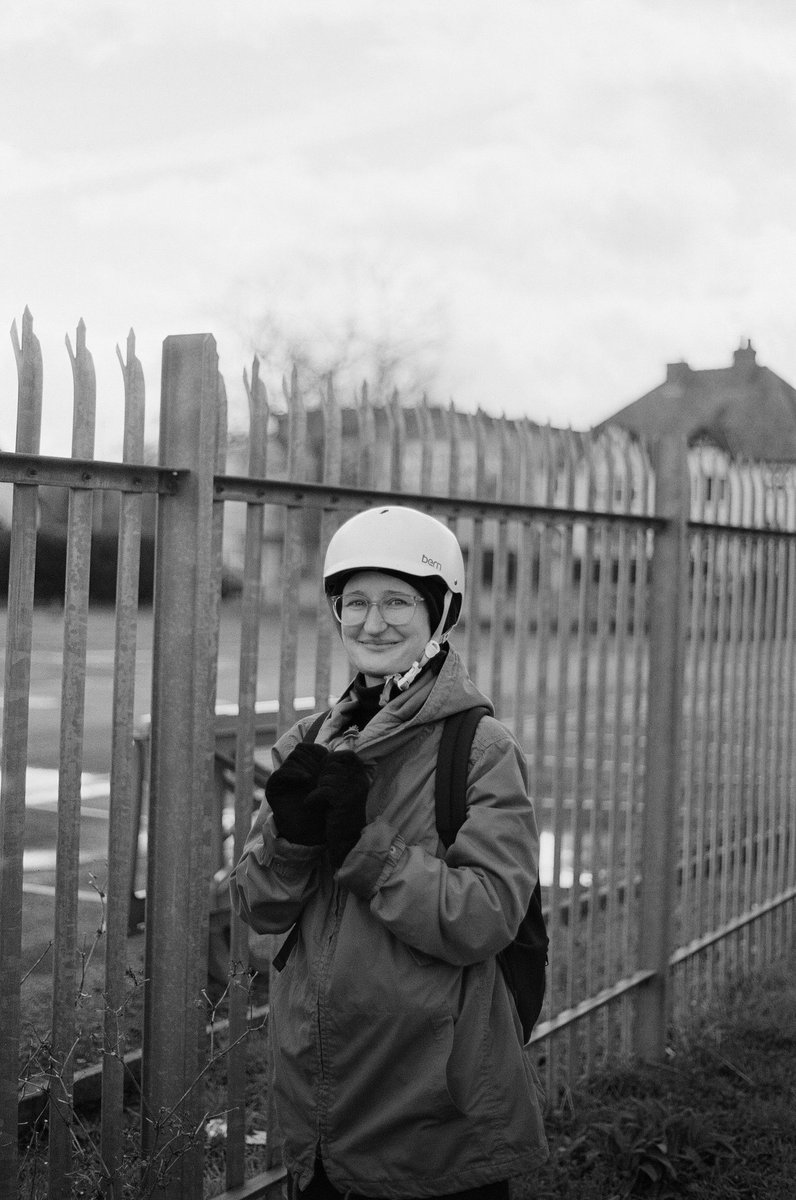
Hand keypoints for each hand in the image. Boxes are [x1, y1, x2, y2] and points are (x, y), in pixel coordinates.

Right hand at [265, 742, 329, 844]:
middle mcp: (291, 770)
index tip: (328, 760)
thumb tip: (335, 750)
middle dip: (313, 760)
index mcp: (303, 766)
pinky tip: (306, 779)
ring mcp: (281, 778)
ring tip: (316, 779)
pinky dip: (293, 773)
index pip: (308, 747)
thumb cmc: (324, 807)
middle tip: (322, 771)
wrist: (313, 829)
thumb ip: (328, 765)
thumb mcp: (329, 783)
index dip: (318, 752)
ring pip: (291, 760)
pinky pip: (279, 774)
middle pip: (299, 751)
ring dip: (306, 766)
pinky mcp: (273, 788)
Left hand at [311, 750, 371, 868]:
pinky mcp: (343, 801)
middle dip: (321, 777)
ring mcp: (353, 791)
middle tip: (320, 791)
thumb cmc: (341, 816)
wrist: (347, 842)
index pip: (349, 755)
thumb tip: (326, 757)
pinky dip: (313, 798)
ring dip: (317, 789)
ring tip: (318, 800)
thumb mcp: (345, 792)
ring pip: (325, 778)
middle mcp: (360, 781)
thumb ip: (340, 775)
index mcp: (361, 777)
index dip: (333, 758)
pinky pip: (322, 791)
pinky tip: (311, 805)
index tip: (324, 771)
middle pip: (332, 765)